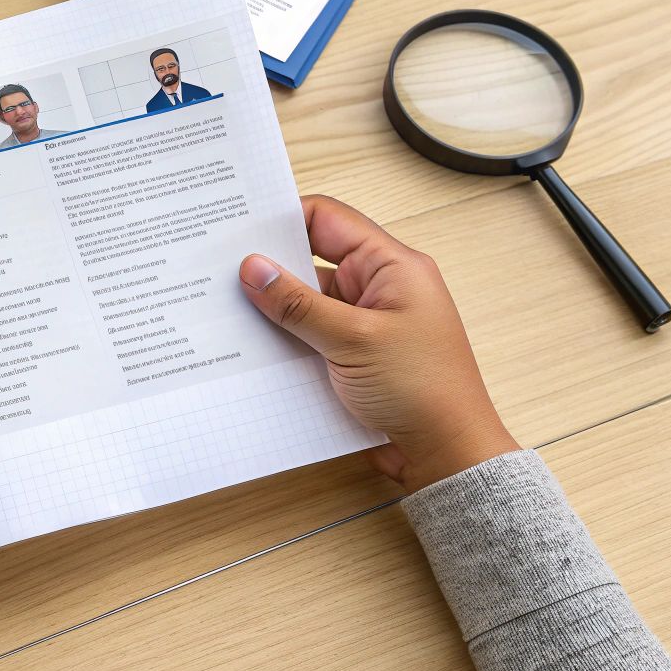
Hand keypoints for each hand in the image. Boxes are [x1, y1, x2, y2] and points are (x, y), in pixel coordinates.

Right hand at [239, 195, 518, 492]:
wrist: (448, 452)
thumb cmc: (423, 390)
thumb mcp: (353, 340)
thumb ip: (299, 303)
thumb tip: (254, 268)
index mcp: (393, 265)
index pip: (329, 219)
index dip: (284, 218)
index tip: (240, 228)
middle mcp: (381, 286)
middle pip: (314, 258)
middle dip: (272, 266)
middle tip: (222, 270)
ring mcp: (368, 320)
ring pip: (310, 299)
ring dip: (278, 308)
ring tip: (231, 310)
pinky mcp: (357, 351)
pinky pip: (314, 331)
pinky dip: (288, 336)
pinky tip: (257, 345)